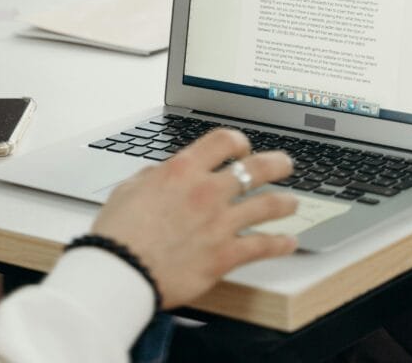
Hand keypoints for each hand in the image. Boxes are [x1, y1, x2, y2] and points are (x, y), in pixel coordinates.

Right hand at [92, 128, 296, 308]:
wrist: (121, 270)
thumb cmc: (119, 231)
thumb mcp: (130, 187)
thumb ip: (155, 176)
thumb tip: (165, 172)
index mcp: (183, 169)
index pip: (224, 140)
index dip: (239, 141)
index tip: (243, 147)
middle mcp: (207, 191)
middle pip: (256, 168)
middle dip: (277, 164)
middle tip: (285, 165)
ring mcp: (220, 223)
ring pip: (267, 205)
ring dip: (285, 202)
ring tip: (293, 202)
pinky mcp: (225, 255)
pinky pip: (262, 246)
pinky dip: (281, 244)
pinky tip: (290, 242)